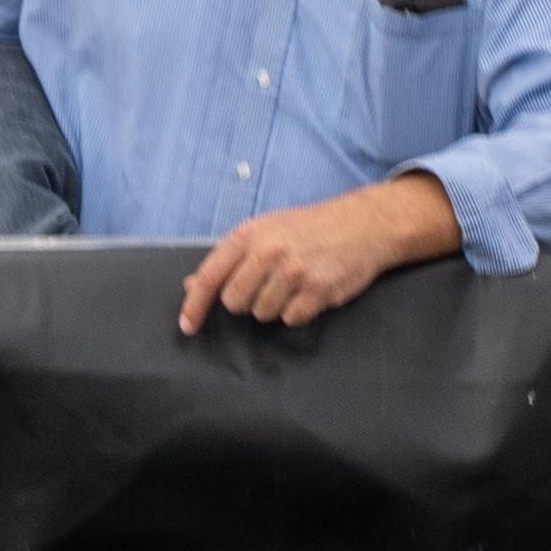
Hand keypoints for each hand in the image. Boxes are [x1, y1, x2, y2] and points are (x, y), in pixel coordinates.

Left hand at [179, 174, 457, 335]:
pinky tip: (311, 291)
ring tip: (294, 283)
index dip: (195, 305)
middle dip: (247, 301)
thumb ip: (230, 259)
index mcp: (250, 234)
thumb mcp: (265, 231)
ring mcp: (293, 271)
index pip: (210, 276)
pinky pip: (292, 319)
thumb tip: (190, 284)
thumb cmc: (310, 228)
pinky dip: (299, 312)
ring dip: (275, 306)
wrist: (363, 224)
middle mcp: (268, 251)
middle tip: (268, 285)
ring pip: (263, 314)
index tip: (187, 326)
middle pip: (235, 302)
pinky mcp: (317, 289)